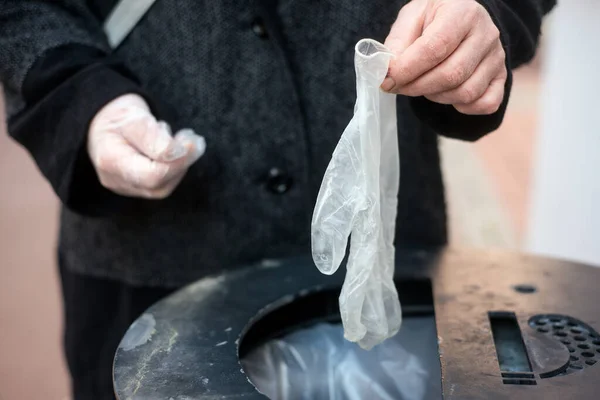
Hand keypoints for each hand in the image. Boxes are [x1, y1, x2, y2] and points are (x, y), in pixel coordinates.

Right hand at [87, 94, 205, 198]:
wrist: (102, 120)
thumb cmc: (117, 115)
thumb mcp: (134, 117)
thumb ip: (154, 137)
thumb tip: (180, 153)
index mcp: (110, 160)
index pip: (153, 175)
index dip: (178, 161)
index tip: (194, 141)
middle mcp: (115, 179)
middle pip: (159, 184)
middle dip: (182, 161)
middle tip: (191, 137)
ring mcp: (124, 186)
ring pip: (163, 186)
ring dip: (180, 163)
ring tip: (182, 138)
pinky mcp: (135, 187)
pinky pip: (161, 184)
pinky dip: (174, 167)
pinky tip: (174, 149)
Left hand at [382, 0, 506, 114]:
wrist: (459, 18)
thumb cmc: (432, 19)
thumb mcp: (411, 19)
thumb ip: (397, 43)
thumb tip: (387, 72)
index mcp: (462, 12)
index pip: (435, 47)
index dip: (407, 69)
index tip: (387, 80)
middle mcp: (486, 33)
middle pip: (451, 74)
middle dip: (417, 87)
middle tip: (399, 87)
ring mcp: (497, 57)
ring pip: (466, 92)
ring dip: (437, 97)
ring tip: (423, 85)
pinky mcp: (501, 76)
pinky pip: (486, 104)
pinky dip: (464, 108)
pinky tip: (447, 95)